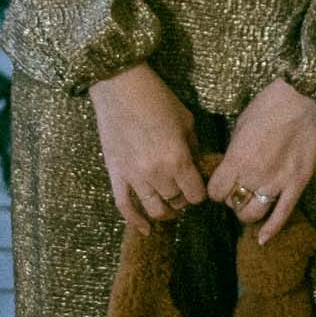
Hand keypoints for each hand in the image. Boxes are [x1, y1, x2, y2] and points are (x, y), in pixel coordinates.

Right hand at [87, 64, 212, 231]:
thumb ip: (193, 148)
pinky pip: (124, 206)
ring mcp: (134, 177)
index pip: (196, 195)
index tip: (198, 186)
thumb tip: (196, 166)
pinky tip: (145, 230)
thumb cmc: (157, 99)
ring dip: (164, 211)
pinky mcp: (115, 173)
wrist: (120, 87)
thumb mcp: (186, 121)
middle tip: (183, 189)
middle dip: (183, 198)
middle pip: (176, 202)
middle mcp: (157, 174)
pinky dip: (134, 221)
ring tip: (169, 207)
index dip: (200, 193)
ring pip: (153, 209)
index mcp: (178, 160)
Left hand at [203, 76, 315, 241]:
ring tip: (250, 205)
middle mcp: (254, 175)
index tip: (220, 185)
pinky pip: (282, 214)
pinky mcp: (298, 184)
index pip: (214, 192)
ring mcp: (277, 182)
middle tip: (237, 192)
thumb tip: (230, 165)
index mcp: (236, 159)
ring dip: (248, 214)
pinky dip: (272, 230)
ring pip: (253, 215)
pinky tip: (263, 240)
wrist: (307, 97)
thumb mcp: (241, 124)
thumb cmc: (271, 104)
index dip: (215, 191)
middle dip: (232, 201)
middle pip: (233, 205)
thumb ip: (235, 151)